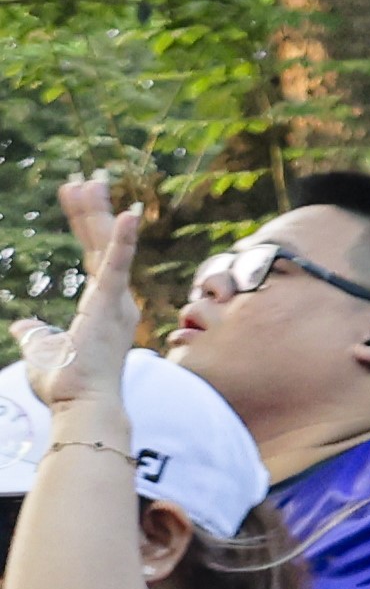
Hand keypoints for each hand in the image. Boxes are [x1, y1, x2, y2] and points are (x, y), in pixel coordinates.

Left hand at [27, 174, 142, 414]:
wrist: (82, 406)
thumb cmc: (66, 385)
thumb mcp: (43, 351)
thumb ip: (36, 334)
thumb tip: (23, 326)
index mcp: (102, 310)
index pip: (94, 259)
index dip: (87, 229)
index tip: (77, 200)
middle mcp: (116, 302)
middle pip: (100, 247)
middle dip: (92, 213)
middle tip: (87, 182)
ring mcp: (115, 302)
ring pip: (104, 248)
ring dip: (97, 214)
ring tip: (91, 183)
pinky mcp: (109, 305)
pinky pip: (115, 265)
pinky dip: (122, 239)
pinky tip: (127, 214)